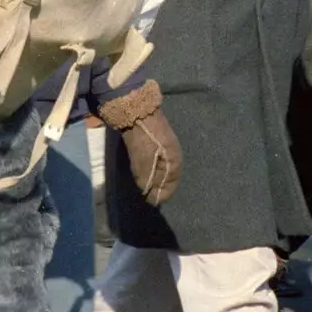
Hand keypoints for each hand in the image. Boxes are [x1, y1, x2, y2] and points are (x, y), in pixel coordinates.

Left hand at [98, 79, 182, 205]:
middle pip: (168, 179)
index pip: (170, 187)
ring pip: (163, 170)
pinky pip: (157, 161)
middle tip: (147, 196)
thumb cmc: (142, 137)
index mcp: (175, 163)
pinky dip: (152, 169)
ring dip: (155, 178)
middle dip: (158, 188)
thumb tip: (150, 195)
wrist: (137, 108)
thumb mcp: (143, 162)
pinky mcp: (158, 140)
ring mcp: (167, 147)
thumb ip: (147, 179)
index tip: (150, 203)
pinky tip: (144, 170)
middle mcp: (174, 156)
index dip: (160, 196)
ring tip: (145, 185)